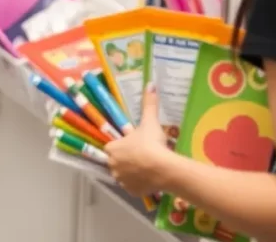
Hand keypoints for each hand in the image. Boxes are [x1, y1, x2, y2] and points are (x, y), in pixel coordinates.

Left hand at [105, 82, 174, 196]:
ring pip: (124, 175)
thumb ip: (148, 103)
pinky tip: (149, 178)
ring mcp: (121, 180)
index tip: (134, 145)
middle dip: (127, 159)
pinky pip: (133, 187)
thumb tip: (150, 84)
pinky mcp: (131, 191)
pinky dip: (139, 184)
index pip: (112, 147)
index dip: (123, 146)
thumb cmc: (152, 143)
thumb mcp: (150, 121)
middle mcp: (112, 165)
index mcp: (112, 148)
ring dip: (132, 172)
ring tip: (148, 167)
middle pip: (117, 161)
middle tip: (142, 155)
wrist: (163, 168)